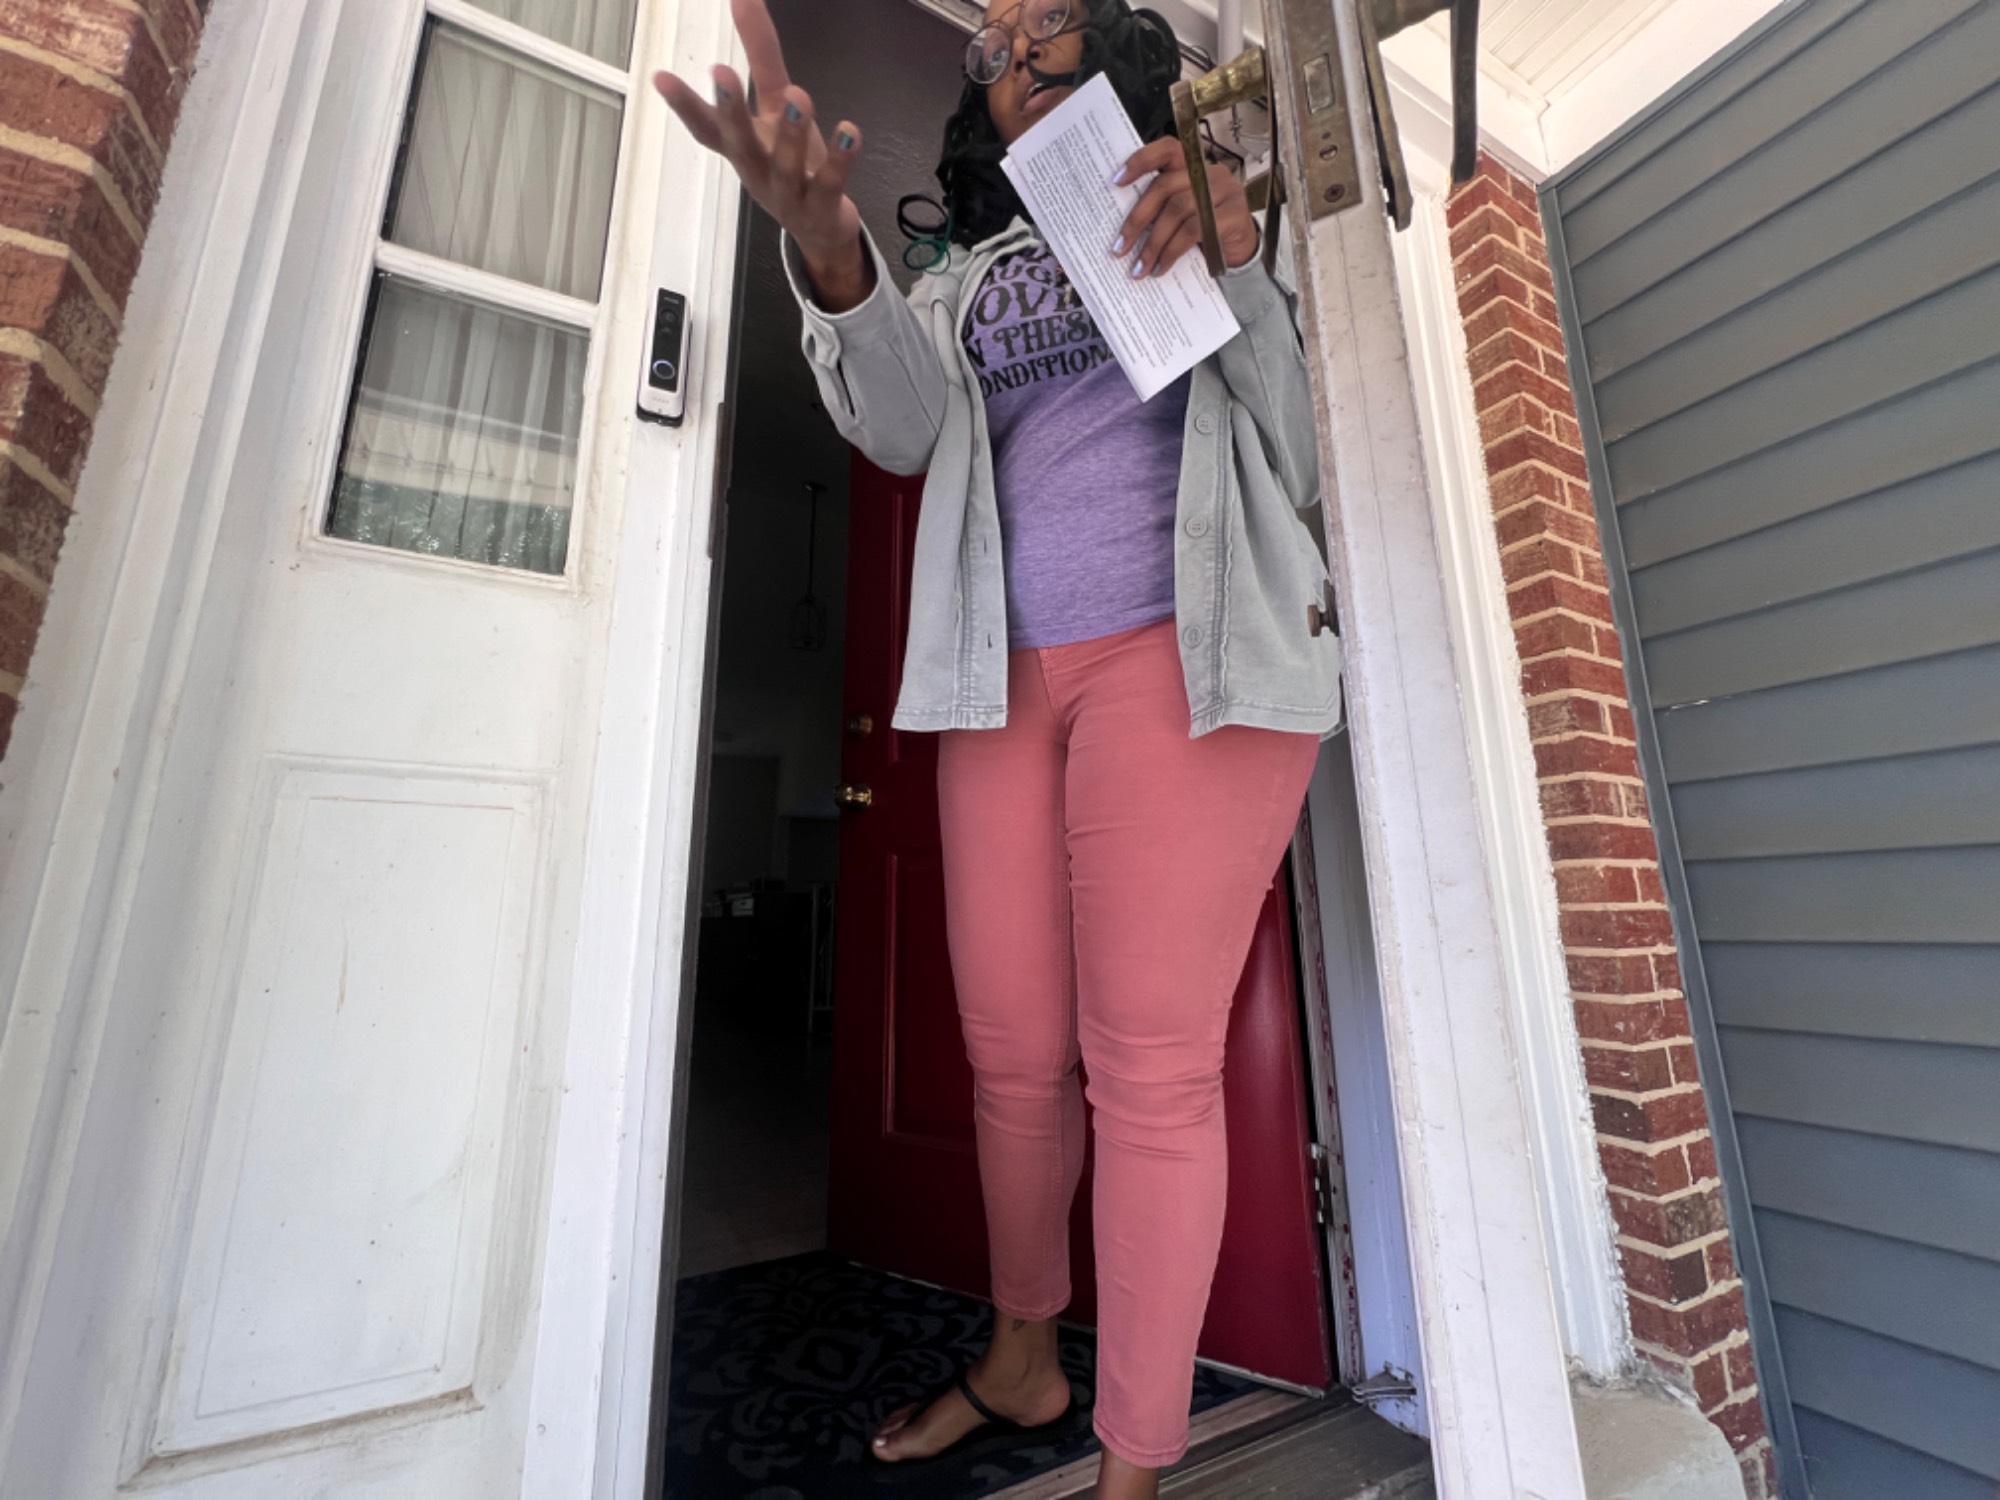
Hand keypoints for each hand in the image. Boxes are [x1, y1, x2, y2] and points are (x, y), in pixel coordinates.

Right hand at [654, 0, 872, 309]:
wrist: (820, 230)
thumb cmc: (790, 162)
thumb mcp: (772, 104)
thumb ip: (760, 53)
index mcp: (742, 148)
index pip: (707, 127)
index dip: (684, 104)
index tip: (661, 77)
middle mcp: (759, 171)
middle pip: (739, 145)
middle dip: (729, 111)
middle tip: (719, 74)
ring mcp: (789, 193)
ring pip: (786, 166)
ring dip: (790, 132)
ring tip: (797, 95)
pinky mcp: (823, 207)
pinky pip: (831, 183)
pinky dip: (840, 159)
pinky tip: (849, 130)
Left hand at [1110, 138, 1259, 277]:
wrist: (1242, 251)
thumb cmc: (1205, 231)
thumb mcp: (1183, 214)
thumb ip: (1162, 208)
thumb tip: (1124, 227)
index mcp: (1193, 166)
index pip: (1167, 150)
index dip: (1141, 161)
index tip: (1116, 181)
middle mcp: (1210, 172)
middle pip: (1164, 186)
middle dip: (1138, 219)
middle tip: (1119, 247)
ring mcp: (1225, 191)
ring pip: (1177, 211)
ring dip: (1153, 243)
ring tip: (1140, 266)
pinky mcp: (1234, 214)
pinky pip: (1193, 231)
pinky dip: (1172, 251)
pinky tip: (1161, 267)